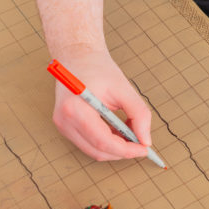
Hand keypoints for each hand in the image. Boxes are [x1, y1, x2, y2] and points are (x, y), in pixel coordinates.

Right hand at [51, 44, 152, 160]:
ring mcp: (63, 125)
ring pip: (93, 151)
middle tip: (141, 144)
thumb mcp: (124, 89)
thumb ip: (139, 114)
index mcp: (76, 110)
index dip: (126, 150)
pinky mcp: (65, 126)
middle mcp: (65, 121)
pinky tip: (117, 130)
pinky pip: (88, 143)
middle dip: (122, 152)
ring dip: (114, 148)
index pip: (103, 142)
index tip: (144, 149)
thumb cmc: (97, 68)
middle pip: (97, 151)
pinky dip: (105, 142)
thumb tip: (145, 140)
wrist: (78, 57)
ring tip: (129, 133)